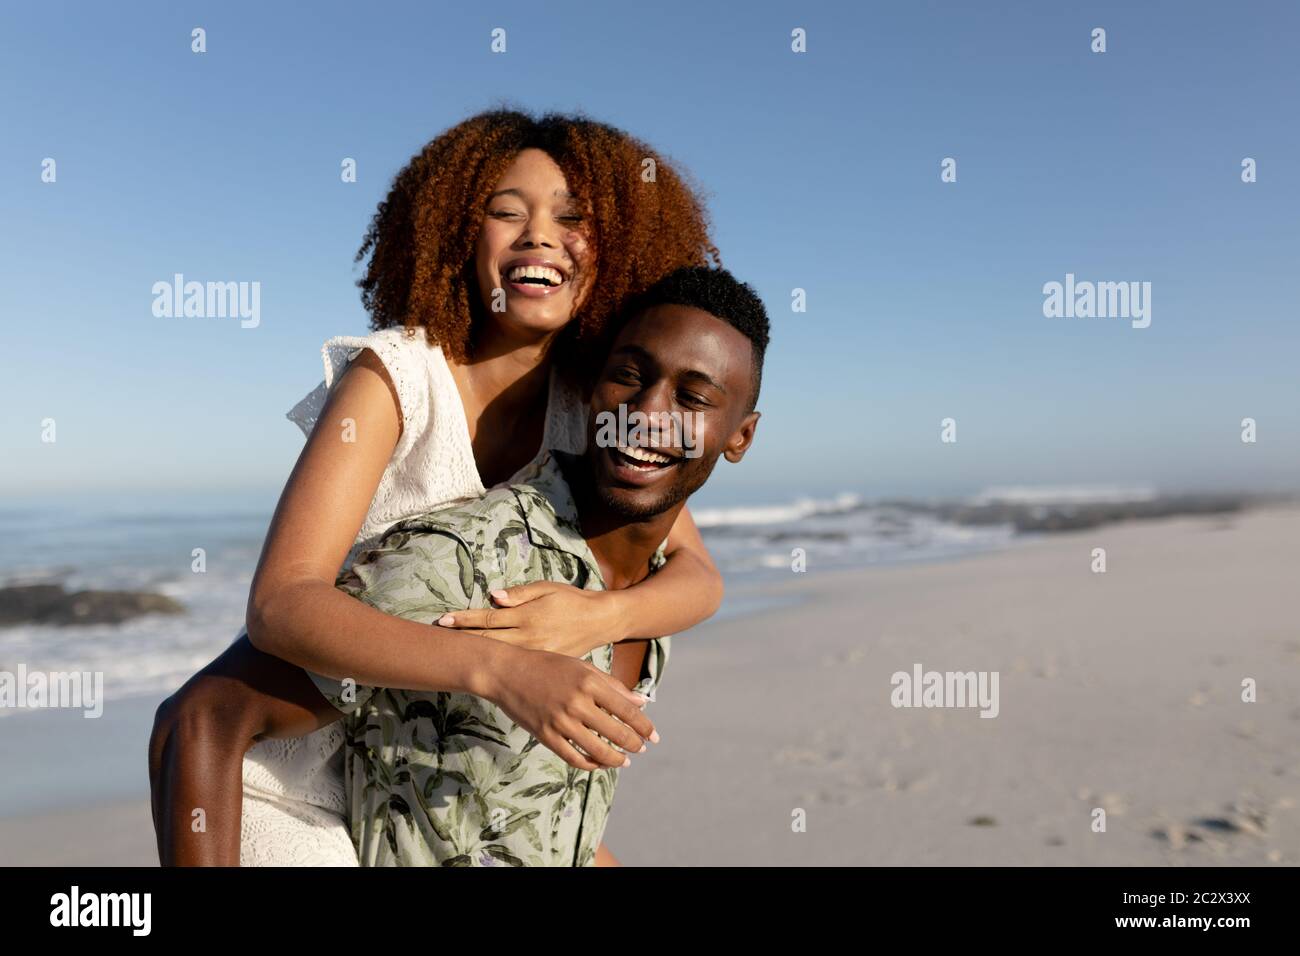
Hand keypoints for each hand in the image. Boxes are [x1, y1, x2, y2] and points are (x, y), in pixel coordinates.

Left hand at [436, 581, 624, 657]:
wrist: (599, 621)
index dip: (465, 619)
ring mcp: (535, 654)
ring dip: (473, 652)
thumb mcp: (548, 588)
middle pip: (487, 640)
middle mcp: (529, 637)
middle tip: (435, 637)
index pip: (489, 618)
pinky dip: (495, 662)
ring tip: (450, 652)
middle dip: (460, 638)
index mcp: (528, 616)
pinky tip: (480, 664)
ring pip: (497, 655)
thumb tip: (493, 596)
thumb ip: (520, 594)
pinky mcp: (541, 664)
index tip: (443, 619)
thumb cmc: (571, 600)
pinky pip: (514, 663)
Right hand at [489, 648, 657, 771]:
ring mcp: (560, 721)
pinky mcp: (546, 735)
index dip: (645, 727)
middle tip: (641, 749)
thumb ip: (613, 685)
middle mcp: (577, 703)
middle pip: (617, 733)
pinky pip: (574, 758)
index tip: (654, 737)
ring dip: (616, 760)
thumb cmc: (547, 666)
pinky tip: (599, 763)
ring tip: (624, 761)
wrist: (507, 672)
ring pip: (598, 751)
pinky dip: (591, 764)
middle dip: (634, 745)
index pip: (628, 711)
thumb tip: (642, 702)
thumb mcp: (582, 668)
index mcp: (589, 682)